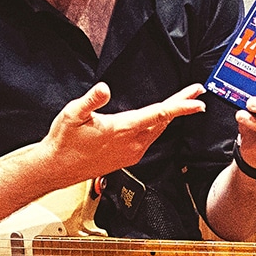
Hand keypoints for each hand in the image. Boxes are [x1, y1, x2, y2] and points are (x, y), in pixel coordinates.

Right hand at [40, 82, 205, 184]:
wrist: (57, 167)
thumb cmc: (64, 141)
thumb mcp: (73, 114)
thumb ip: (91, 100)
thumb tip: (104, 88)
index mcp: (122, 129)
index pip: (158, 114)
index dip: (180, 106)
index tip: (197, 100)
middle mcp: (131, 143)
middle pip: (164, 121)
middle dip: (182, 106)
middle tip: (198, 93)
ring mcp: (131, 152)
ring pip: (159, 131)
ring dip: (172, 116)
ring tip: (183, 103)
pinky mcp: (127, 157)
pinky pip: (150, 139)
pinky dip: (160, 126)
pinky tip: (160, 120)